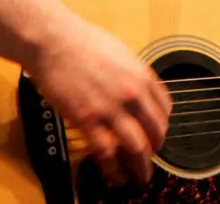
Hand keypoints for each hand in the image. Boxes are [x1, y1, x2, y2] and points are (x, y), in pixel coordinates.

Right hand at [24, 13, 171, 187]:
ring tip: (139, 177)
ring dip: (141, 167)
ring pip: (136, 147)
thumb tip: (141, 92)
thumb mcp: (121, 54)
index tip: (158, 134)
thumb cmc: (84, 42)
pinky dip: (114, 169)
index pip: (165, 109)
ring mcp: (110, 108)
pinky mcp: (87, 120)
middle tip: (152, 160)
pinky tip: (115, 177)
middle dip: (156, 150)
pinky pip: (106, 152)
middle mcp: (132, 94)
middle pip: (156, 131)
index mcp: (142, 76)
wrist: (54, 41)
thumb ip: (134, 76)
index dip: (163, 126)